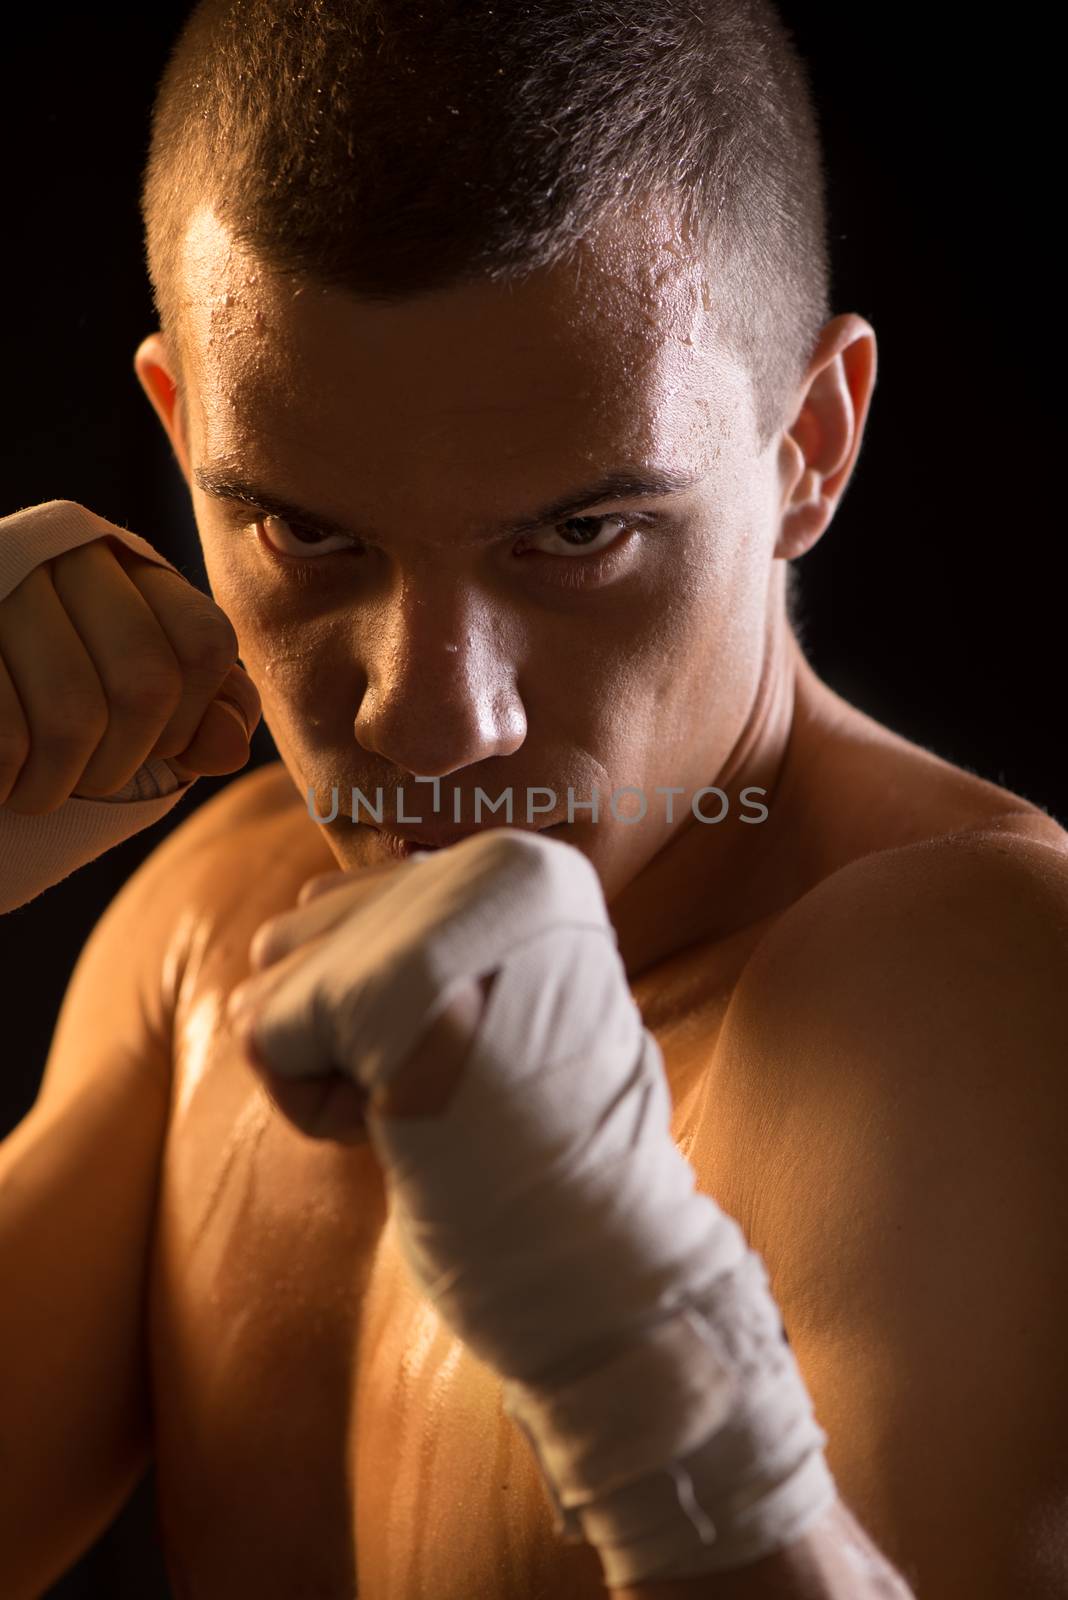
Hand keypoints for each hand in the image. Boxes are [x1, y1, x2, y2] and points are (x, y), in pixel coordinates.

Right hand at [0, 520, 260, 812]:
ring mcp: (3, 586)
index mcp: (132, 566)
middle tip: (86, 783)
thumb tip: (229, 746)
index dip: (192, 722)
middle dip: (121, 765)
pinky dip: (8, 781)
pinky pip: (5, 736)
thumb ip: (206, 719)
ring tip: (36, 791)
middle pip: (145, 686)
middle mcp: (68, 557)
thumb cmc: (58, 694)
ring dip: (57, 785)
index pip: (204, 643)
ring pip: (73, 718)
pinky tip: (1, 780)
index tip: (157, 747)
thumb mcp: (144, 697)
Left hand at [224, 831, 830, 1586]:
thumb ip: (415, 942)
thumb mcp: (504, 1000)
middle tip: (454, 1091)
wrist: (605, 1249)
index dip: (389, 1010)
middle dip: (344, 1032)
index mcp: (523, 864)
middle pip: (300, 930)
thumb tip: (283, 936)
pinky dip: (312, 1107)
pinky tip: (404, 1129)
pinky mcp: (380, 986)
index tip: (479, 1061)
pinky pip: (259, 1036)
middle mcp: (481, 862)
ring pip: (271, 978)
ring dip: (327, 1067)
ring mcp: (433, 918)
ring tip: (432, 1105)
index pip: (356, 900)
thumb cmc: (550, 1144)